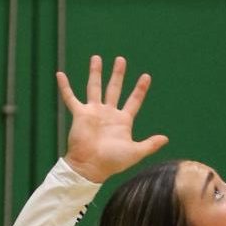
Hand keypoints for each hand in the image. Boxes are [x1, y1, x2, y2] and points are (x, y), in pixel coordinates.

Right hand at [58, 54, 167, 184]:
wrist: (90, 167)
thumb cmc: (112, 162)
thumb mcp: (135, 152)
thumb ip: (149, 144)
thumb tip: (165, 138)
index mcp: (122, 121)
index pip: (134, 101)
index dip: (140, 89)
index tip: (146, 76)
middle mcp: (108, 113)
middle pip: (114, 89)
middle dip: (118, 74)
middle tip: (121, 59)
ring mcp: (93, 112)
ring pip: (95, 87)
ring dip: (95, 73)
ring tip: (96, 58)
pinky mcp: (80, 114)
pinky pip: (70, 98)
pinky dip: (64, 87)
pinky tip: (60, 74)